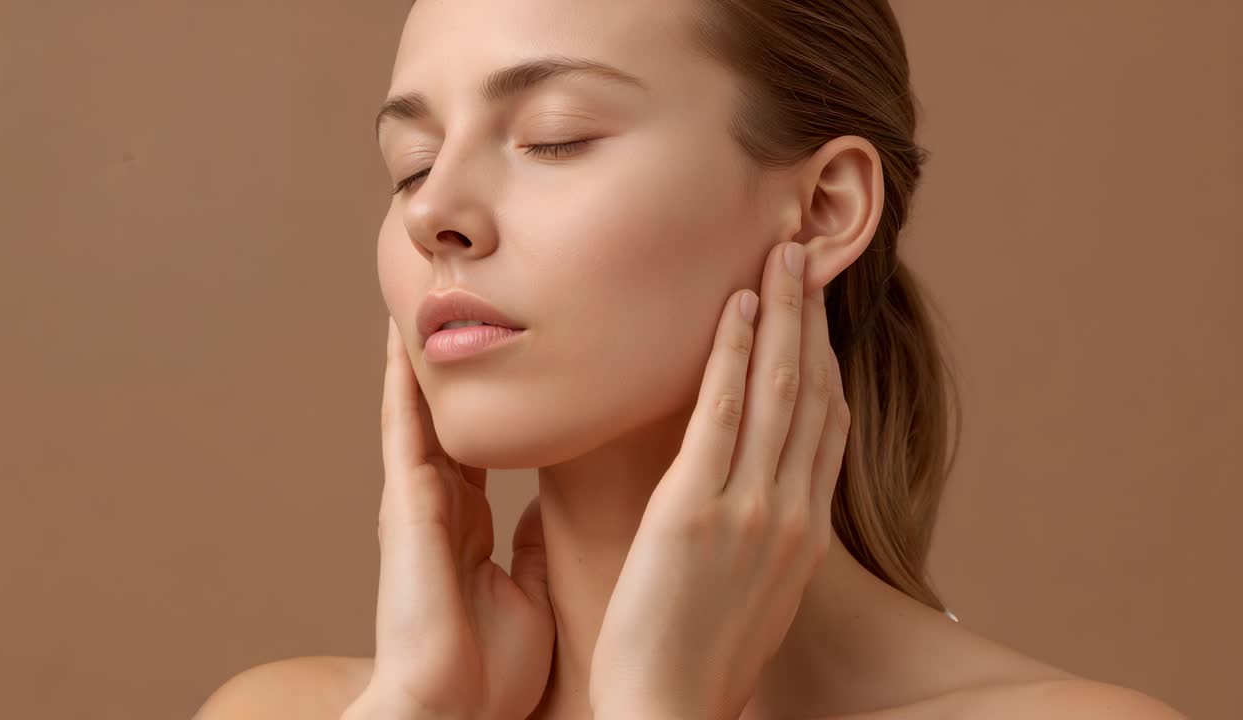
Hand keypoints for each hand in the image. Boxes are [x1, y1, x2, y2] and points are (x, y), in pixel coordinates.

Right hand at [342, 318, 554, 719]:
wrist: (450, 711)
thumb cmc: (488, 669)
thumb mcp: (528, 592)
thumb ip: (530, 547)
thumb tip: (545, 514)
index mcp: (470, 524)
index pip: (488, 445)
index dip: (500, 401)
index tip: (516, 354)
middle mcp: (440, 502)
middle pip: (450, 413)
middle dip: (459, 361)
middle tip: (467, 299)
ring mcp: (417, 499)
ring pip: (422, 406)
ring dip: (426, 352)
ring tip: (430, 292)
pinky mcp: (405, 502)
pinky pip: (404, 426)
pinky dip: (401, 380)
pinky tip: (402, 336)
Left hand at [588, 242, 849, 719]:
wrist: (670, 714)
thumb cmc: (700, 661)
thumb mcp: (755, 596)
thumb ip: (764, 540)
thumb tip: (759, 502)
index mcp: (806, 534)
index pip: (828, 425)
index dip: (825, 358)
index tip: (818, 313)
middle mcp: (792, 514)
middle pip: (813, 393)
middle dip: (813, 319)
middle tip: (809, 254)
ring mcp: (750, 510)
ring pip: (778, 391)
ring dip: (782, 314)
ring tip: (781, 253)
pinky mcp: (695, 512)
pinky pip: (721, 414)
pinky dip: (731, 353)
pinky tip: (734, 306)